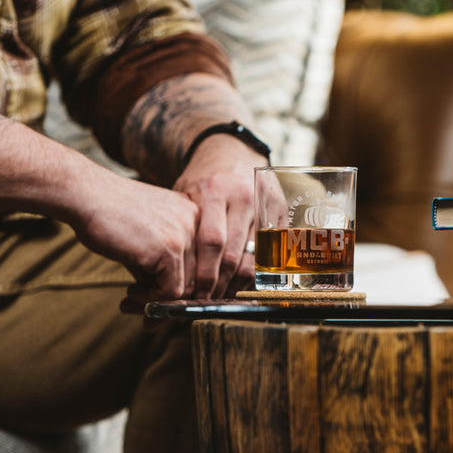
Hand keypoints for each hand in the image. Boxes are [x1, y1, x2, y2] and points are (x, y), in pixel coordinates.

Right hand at [72, 172, 200, 306]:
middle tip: (143, 308)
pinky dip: (150, 299)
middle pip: (197, 277)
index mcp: (195, 216)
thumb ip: (163, 267)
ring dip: (157, 302)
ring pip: (186, 287)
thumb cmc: (109, 214)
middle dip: (170, 300)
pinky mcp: (169, 249)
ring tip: (131, 299)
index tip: (158, 300)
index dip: (183, 288)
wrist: (84, 195)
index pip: (202, 262)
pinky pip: (170, 290)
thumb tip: (169, 302)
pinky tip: (130, 291)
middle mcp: (197, 223)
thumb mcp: (147, 239)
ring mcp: (185, 235)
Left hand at [173, 134, 260, 298]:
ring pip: (255, 257)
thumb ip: (183, 227)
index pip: (212, 242)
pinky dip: (257, 270)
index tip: (196, 293)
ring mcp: (265, 204)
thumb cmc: (204, 179)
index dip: (205, 273)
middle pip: (234, 253)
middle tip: (209, 300)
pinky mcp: (280, 211)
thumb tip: (171, 273)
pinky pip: (272, 251)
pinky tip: (243, 280)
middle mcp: (244, 197)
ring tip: (224, 294)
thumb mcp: (185, 194)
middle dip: (220, 283)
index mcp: (215, 191)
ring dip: (239, 281)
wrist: (233, 152)